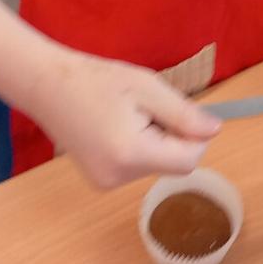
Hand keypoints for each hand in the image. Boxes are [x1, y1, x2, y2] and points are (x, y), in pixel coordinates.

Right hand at [26, 48, 220, 189]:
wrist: (47, 86)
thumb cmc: (96, 80)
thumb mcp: (147, 87)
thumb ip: (183, 114)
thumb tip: (215, 131)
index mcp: (131, 154)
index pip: (188, 161)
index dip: (194, 137)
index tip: (179, 111)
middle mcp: (118, 177)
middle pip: (173, 165)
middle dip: (171, 136)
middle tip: (145, 107)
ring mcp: (106, 183)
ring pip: (157, 165)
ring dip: (156, 141)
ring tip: (127, 115)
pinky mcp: (101, 182)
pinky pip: (138, 167)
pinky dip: (140, 148)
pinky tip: (117, 127)